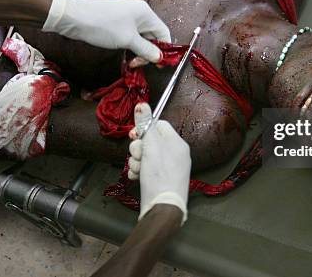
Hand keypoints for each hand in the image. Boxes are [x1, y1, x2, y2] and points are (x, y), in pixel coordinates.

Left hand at [42, 0, 170, 64]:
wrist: (74, 17)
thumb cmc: (103, 26)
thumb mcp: (128, 41)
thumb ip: (146, 49)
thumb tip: (159, 57)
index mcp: (146, 13)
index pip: (164, 32)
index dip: (164, 49)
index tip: (159, 65)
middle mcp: (139, 12)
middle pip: (152, 35)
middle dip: (148, 52)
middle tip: (137, 65)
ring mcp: (127, 16)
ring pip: (140, 37)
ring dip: (138, 51)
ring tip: (130, 63)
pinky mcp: (116, 21)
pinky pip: (129, 35)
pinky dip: (129, 46)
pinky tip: (124, 56)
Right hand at [128, 103, 190, 223]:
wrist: (163, 208)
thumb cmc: (160, 176)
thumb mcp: (151, 146)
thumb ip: (145, 125)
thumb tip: (142, 104)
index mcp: (177, 143)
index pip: (159, 125)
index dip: (145, 128)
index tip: (135, 135)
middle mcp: (174, 154)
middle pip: (149, 140)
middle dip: (138, 148)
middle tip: (139, 156)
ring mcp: (168, 168)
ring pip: (144, 156)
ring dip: (136, 161)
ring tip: (138, 170)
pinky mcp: (159, 180)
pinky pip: (145, 169)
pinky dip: (138, 172)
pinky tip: (137, 177)